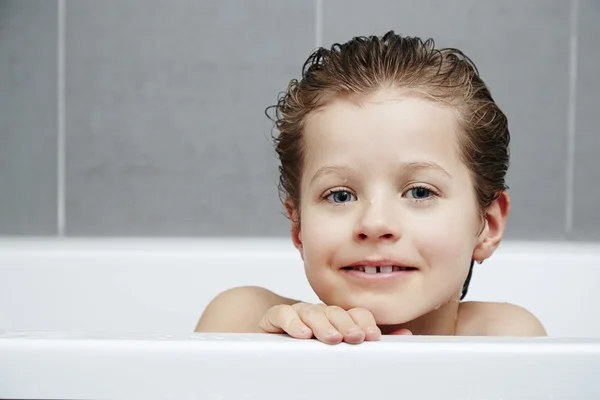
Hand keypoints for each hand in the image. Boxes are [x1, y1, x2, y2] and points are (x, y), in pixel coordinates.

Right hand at [259, 302, 404, 343]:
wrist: (274, 340)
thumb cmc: (313, 345)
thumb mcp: (345, 344)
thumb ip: (371, 339)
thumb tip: (404, 335)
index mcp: (337, 317)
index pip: (353, 313)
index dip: (363, 322)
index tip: (372, 335)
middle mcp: (319, 313)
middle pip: (334, 311)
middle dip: (346, 323)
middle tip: (354, 337)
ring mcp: (297, 314)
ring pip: (311, 311)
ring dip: (323, 324)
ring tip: (332, 337)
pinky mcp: (274, 319)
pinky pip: (281, 314)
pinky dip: (291, 321)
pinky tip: (301, 333)